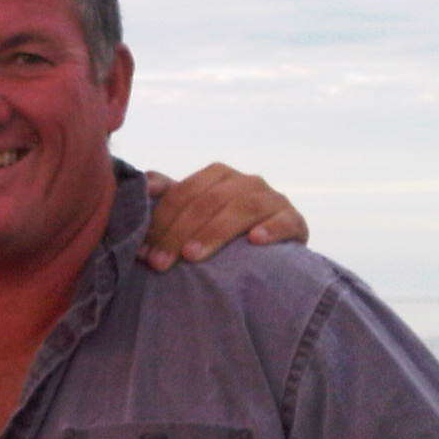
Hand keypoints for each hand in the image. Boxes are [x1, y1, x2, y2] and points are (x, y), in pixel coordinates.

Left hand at [139, 163, 307, 270]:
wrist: (270, 248)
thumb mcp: (194, 212)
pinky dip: (271, 229)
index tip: (143, 252)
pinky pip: (285, 221)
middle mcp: (247, 182)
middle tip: (159, 263)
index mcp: (219, 175)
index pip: (185, 193)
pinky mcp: (295, 220)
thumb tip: (145, 184)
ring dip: (215, 233)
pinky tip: (254, 241)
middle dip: (179, 233)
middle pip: (209, 201)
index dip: (161, 221)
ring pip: (243, 209)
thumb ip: (169, 196)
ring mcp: (273, 200)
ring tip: (192, 256)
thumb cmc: (221, 229)